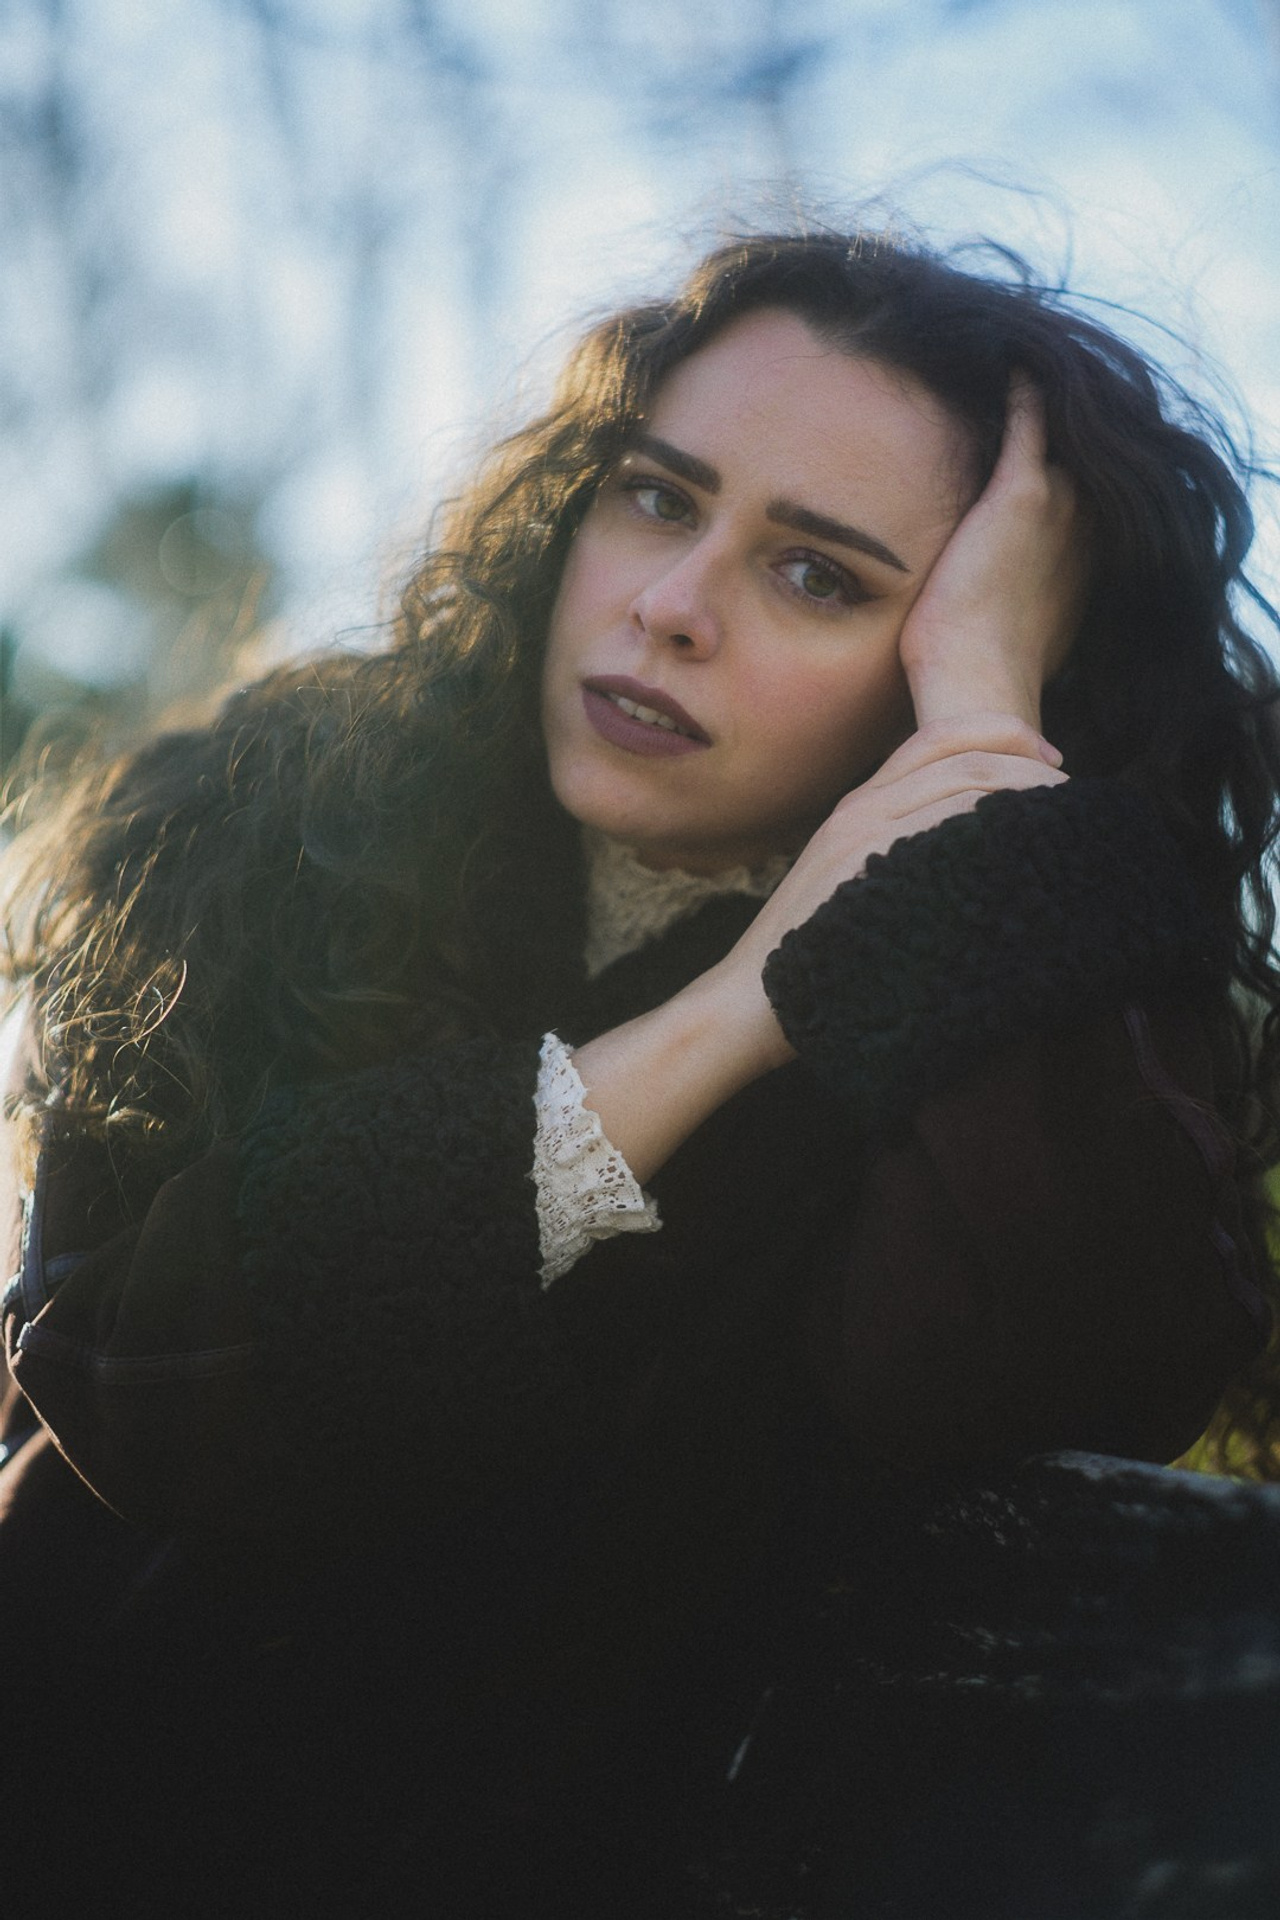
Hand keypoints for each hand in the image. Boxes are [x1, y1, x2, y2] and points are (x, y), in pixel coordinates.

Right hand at [708, 712, 1068, 1072]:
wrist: (745, 1006)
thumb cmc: (807, 962)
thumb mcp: (854, 888)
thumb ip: (902, 857)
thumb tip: (972, 854)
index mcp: (857, 806)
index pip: (938, 739)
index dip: (1003, 735)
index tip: (1052, 761)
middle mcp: (860, 810)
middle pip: (963, 757)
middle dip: (1030, 766)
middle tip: (1076, 796)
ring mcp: (863, 841)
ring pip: (965, 787)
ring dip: (1026, 796)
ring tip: (1068, 822)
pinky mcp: (870, 876)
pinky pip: (950, 830)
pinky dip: (998, 829)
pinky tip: (1032, 854)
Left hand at [899, 376, 1088, 733]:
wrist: (979, 685)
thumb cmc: (978, 676)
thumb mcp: (1008, 638)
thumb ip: (1009, 611)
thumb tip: (985, 620)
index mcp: (1081, 566)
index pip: (1077, 504)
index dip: (1061, 481)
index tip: (1039, 460)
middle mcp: (1084, 530)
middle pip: (1075, 463)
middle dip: (1056, 439)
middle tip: (1033, 403)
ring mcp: (1061, 508)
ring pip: (1057, 437)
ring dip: (1040, 409)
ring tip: (1018, 372)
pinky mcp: (1024, 493)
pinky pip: (1028, 420)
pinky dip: (1023, 389)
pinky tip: (1011, 359)